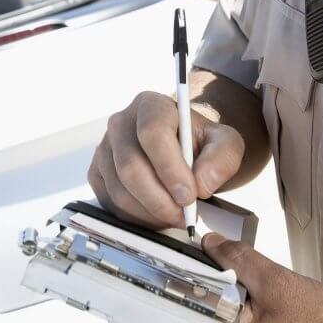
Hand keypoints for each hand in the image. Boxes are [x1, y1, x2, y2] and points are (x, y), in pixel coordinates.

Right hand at [88, 91, 244, 228]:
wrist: (183, 151)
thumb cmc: (201, 145)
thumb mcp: (225, 144)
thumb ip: (223, 158)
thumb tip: (202, 183)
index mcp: (150, 105)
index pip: (152, 133)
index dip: (170, 168)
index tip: (190, 195)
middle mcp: (120, 123)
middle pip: (130, 167)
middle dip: (159, 199)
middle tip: (184, 215)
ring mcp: (104, 149)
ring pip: (120, 190)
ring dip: (150, 212)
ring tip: (175, 217)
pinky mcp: (97, 173)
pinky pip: (110, 203)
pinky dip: (136, 217)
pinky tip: (156, 215)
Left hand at [201, 233, 322, 322]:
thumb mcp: (277, 283)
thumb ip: (240, 261)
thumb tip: (212, 244)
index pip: (196, 305)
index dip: (193, 276)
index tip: (191, 257)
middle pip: (204, 310)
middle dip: (210, 285)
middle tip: (217, 265)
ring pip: (217, 313)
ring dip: (223, 293)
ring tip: (236, 281)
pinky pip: (231, 321)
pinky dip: (235, 303)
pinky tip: (246, 294)